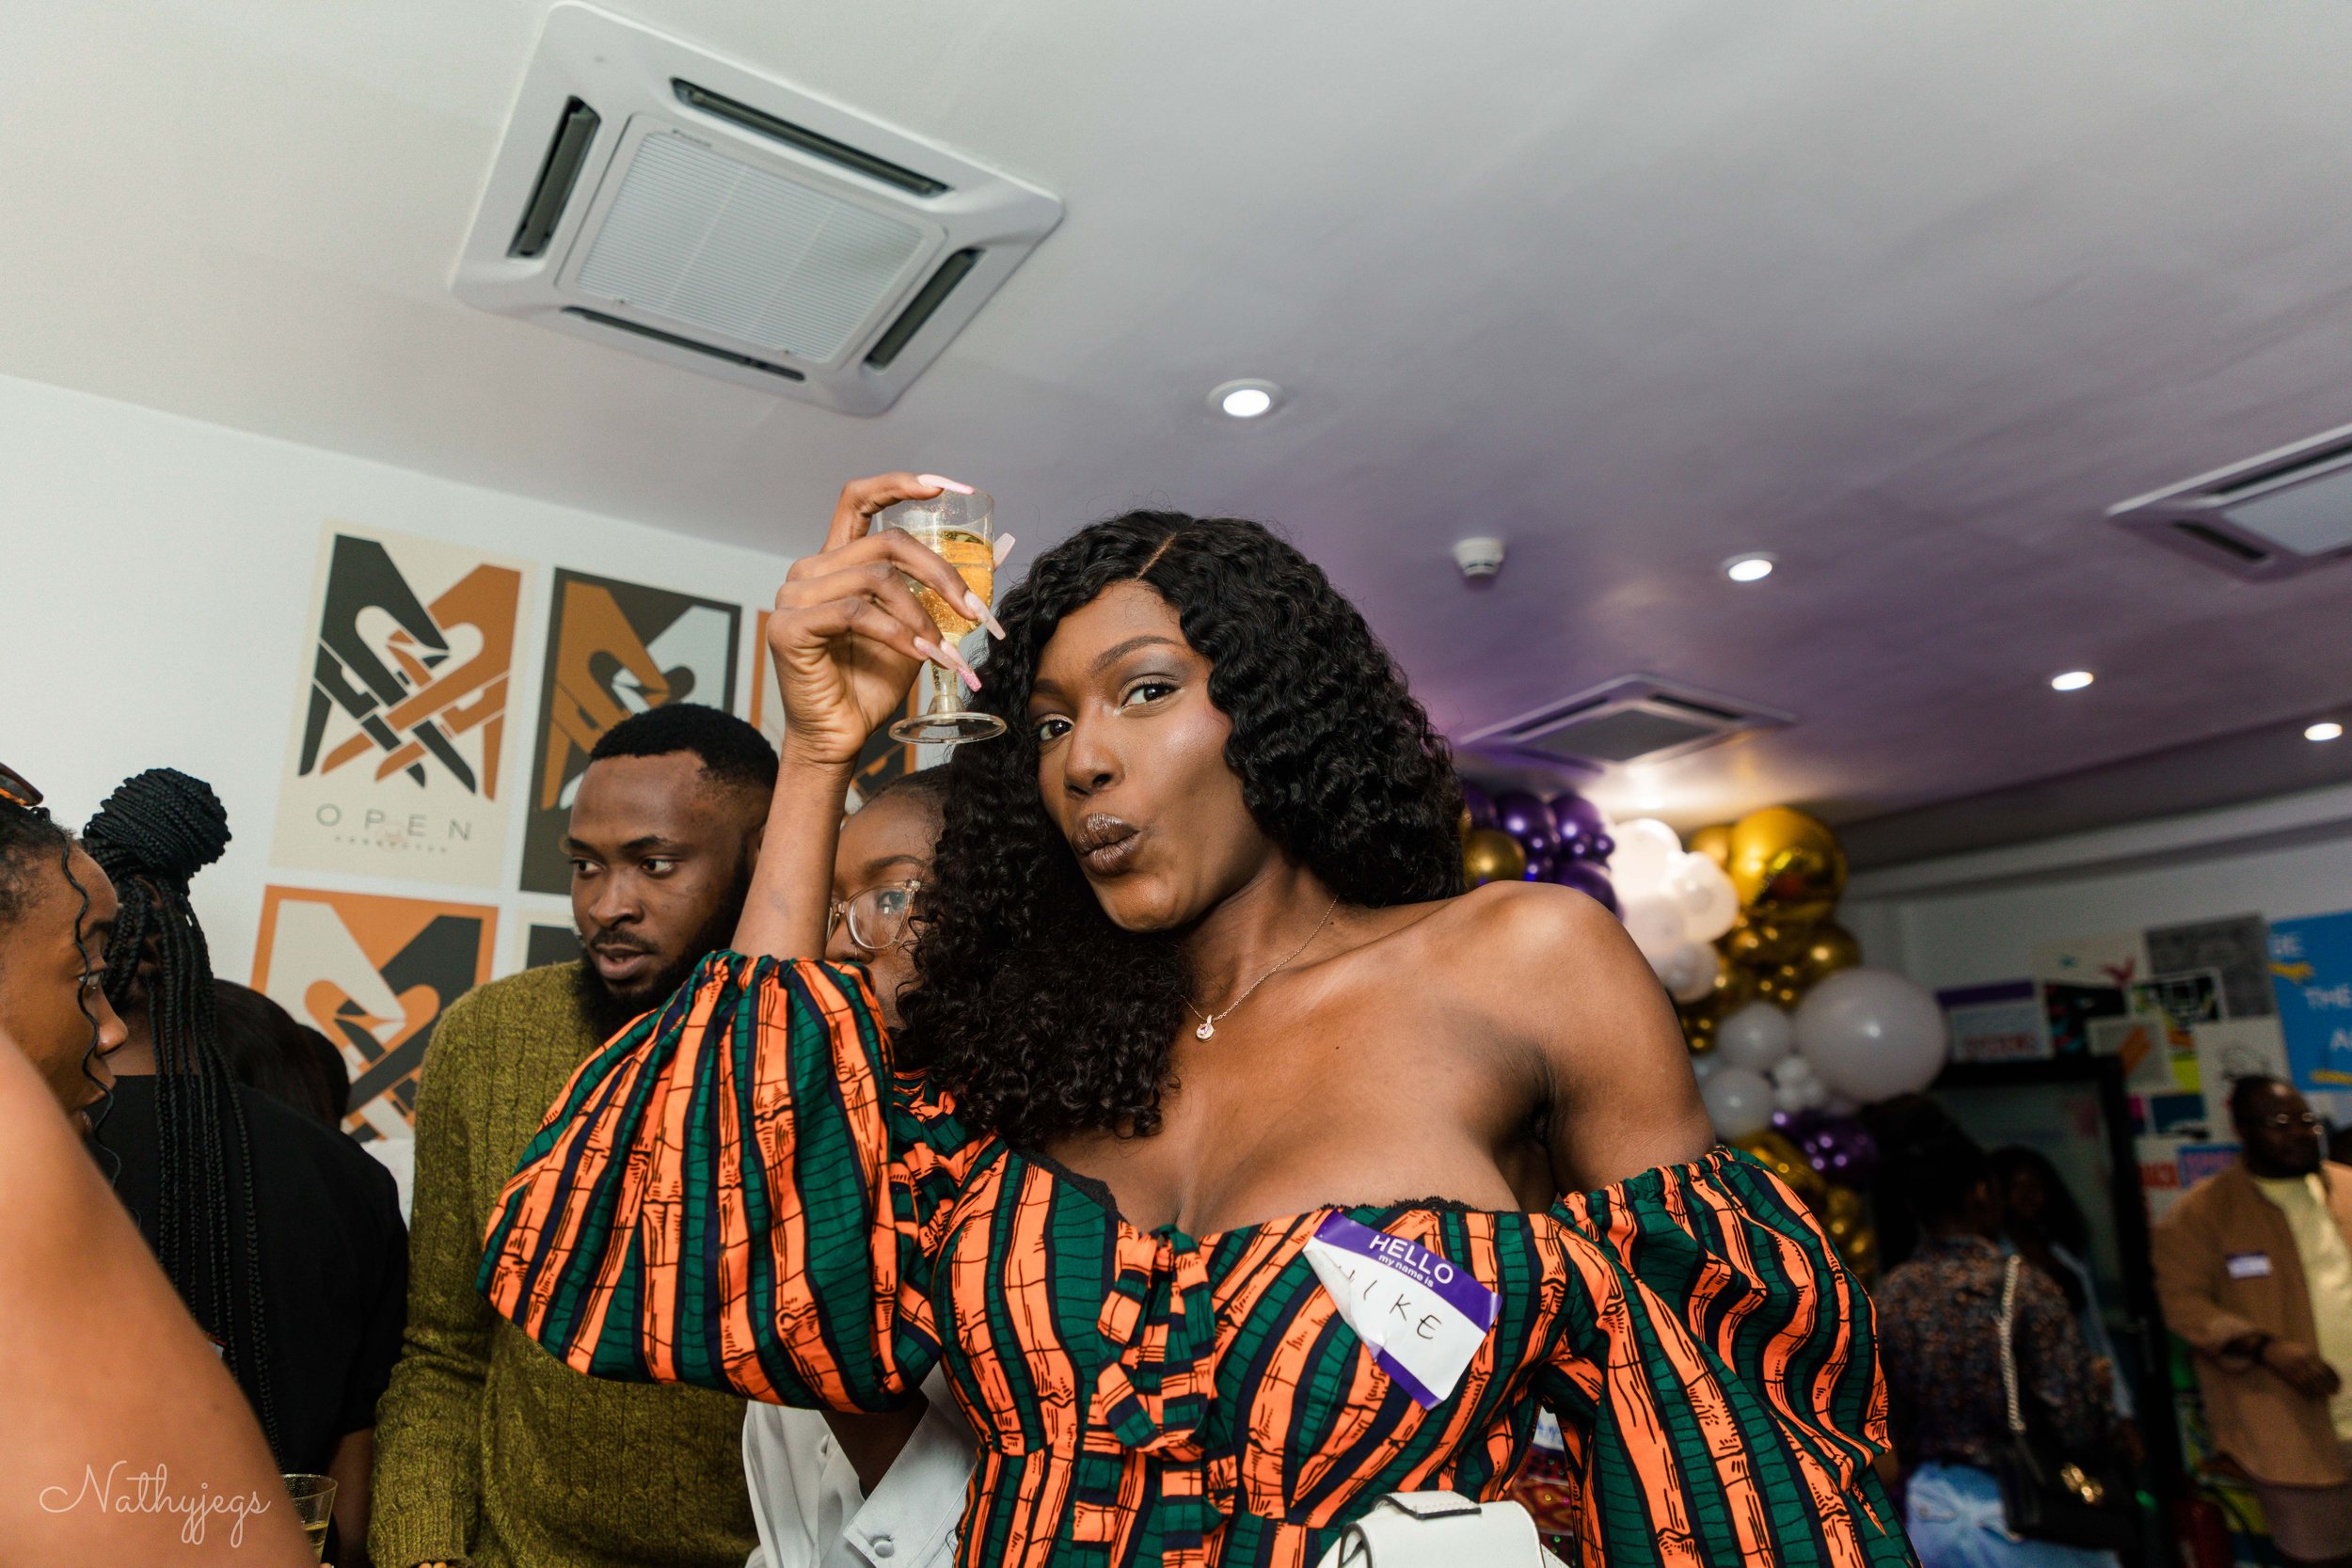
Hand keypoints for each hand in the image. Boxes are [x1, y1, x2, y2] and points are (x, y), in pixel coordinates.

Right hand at [766, 473, 991, 768]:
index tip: (945, 489)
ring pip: (876, 577)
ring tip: (944, 651)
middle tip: (975, 611)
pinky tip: (922, 655)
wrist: (841, 735)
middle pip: (887, 542)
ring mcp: (795, 594)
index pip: (859, 499)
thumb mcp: (922, 627)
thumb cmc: (873, 682)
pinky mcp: (789, 625)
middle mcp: (812, 569)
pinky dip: (899, 633)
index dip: (900, 485)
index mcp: (838, 561)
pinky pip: (857, 612)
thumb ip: (945, 590)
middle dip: (941, 574)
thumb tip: (999, 552)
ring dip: (923, 615)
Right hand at [2260, 1337, 2343, 1399]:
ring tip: (2325, 1395)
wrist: (2268, 1347)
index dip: (2333, 1378)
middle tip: (2333, 1392)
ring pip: (2311, 1383)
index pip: (2326, 1368)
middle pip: (2321, 1377)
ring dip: (2319, 1390)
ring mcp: (2295, 1368)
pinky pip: (2300, 1385)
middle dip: (2328, 1386)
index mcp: (2309, 1354)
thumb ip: (2314, 1358)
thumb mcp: (2303, 1349)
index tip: (2337, 1384)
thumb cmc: (2287, 1348)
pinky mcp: (2287, 1374)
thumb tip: (2326, 1370)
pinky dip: (2308, 1391)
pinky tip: (2312, 1395)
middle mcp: (2303, 1361)